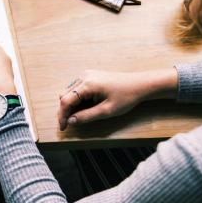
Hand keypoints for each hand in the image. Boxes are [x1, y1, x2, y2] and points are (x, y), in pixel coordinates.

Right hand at [58, 69, 177, 130]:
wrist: (140, 84)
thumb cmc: (126, 97)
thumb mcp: (107, 111)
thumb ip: (86, 116)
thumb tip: (70, 121)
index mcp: (87, 84)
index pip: (65, 101)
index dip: (62, 115)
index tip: (63, 127)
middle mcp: (84, 77)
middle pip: (64, 95)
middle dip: (65, 110)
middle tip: (70, 124)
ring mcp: (86, 74)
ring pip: (69, 91)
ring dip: (70, 104)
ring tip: (79, 115)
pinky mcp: (90, 76)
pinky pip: (76, 88)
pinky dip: (76, 98)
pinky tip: (84, 106)